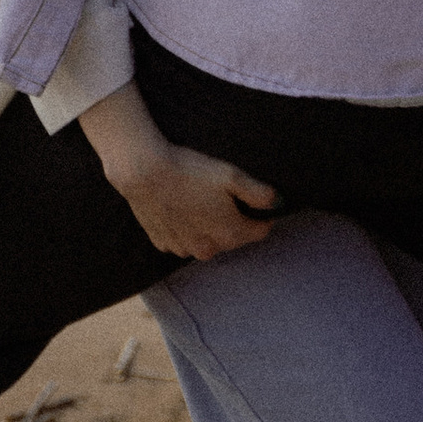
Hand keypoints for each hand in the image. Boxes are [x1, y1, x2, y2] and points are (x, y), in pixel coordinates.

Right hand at [78, 81, 280, 259]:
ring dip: (208, 226)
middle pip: (232, 238)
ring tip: (197, 199)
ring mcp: (183, 249)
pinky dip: (185, 228)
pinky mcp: (163, 243)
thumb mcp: (232, 176)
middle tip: (221, 195)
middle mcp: (208, 249)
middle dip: (233, 221)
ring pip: (206, 241)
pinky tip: (180, 207)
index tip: (254, 200)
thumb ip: (259, 193)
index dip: (261, 215)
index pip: (259, 231)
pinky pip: (183, 239)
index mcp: (230, 234)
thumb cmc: (190, 171)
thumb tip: (278, 203)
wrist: (144, 172)